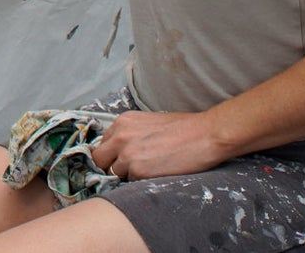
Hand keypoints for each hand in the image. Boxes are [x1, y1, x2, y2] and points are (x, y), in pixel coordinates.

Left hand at [88, 110, 233, 181]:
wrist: (205, 134)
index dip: (110, 155)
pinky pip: (130, 182)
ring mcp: (127, 154)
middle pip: (99, 159)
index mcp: (122, 122)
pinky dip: (139, 182)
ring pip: (114, 173)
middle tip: (127, 171)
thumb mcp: (149, 123)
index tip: (119, 161)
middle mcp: (120, 136)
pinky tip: (155, 175)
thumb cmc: (184, 129)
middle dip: (109, 167)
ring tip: (148, 171)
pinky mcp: (139, 170)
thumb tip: (122, 151)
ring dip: (126, 176)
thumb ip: (131, 134)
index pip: (102, 143)